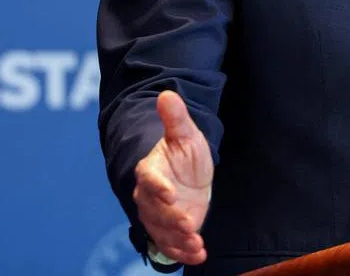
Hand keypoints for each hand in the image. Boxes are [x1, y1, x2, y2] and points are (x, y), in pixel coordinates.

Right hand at [132, 91, 213, 264]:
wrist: (188, 175)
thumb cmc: (184, 153)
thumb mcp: (184, 134)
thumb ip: (175, 118)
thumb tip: (166, 94)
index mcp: (150, 171)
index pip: (149, 180)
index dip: (158, 187)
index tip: (169, 192)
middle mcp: (150, 197)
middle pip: (155, 211)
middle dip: (171, 219)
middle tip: (188, 224)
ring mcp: (158, 216)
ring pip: (162, 231)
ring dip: (178, 239)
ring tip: (196, 243)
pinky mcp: (169, 231)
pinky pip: (171, 244)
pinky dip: (183, 252)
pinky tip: (200, 255)